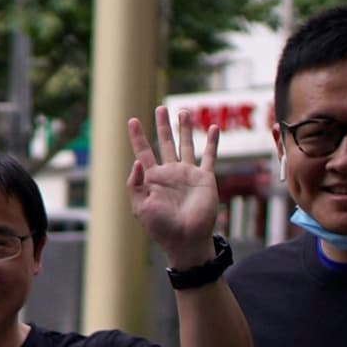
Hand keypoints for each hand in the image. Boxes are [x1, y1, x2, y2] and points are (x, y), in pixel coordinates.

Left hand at [127, 105, 220, 265]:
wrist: (185, 239)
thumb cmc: (160, 227)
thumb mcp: (140, 206)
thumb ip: (135, 184)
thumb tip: (137, 163)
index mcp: (153, 179)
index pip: (143, 152)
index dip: (138, 137)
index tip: (132, 121)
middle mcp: (170, 173)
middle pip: (165, 143)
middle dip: (163, 126)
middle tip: (161, 108)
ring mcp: (188, 174)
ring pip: (186, 144)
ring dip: (185, 128)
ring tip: (184, 111)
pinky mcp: (205, 178)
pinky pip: (209, 156)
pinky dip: (212, 142)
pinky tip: (214, 127)